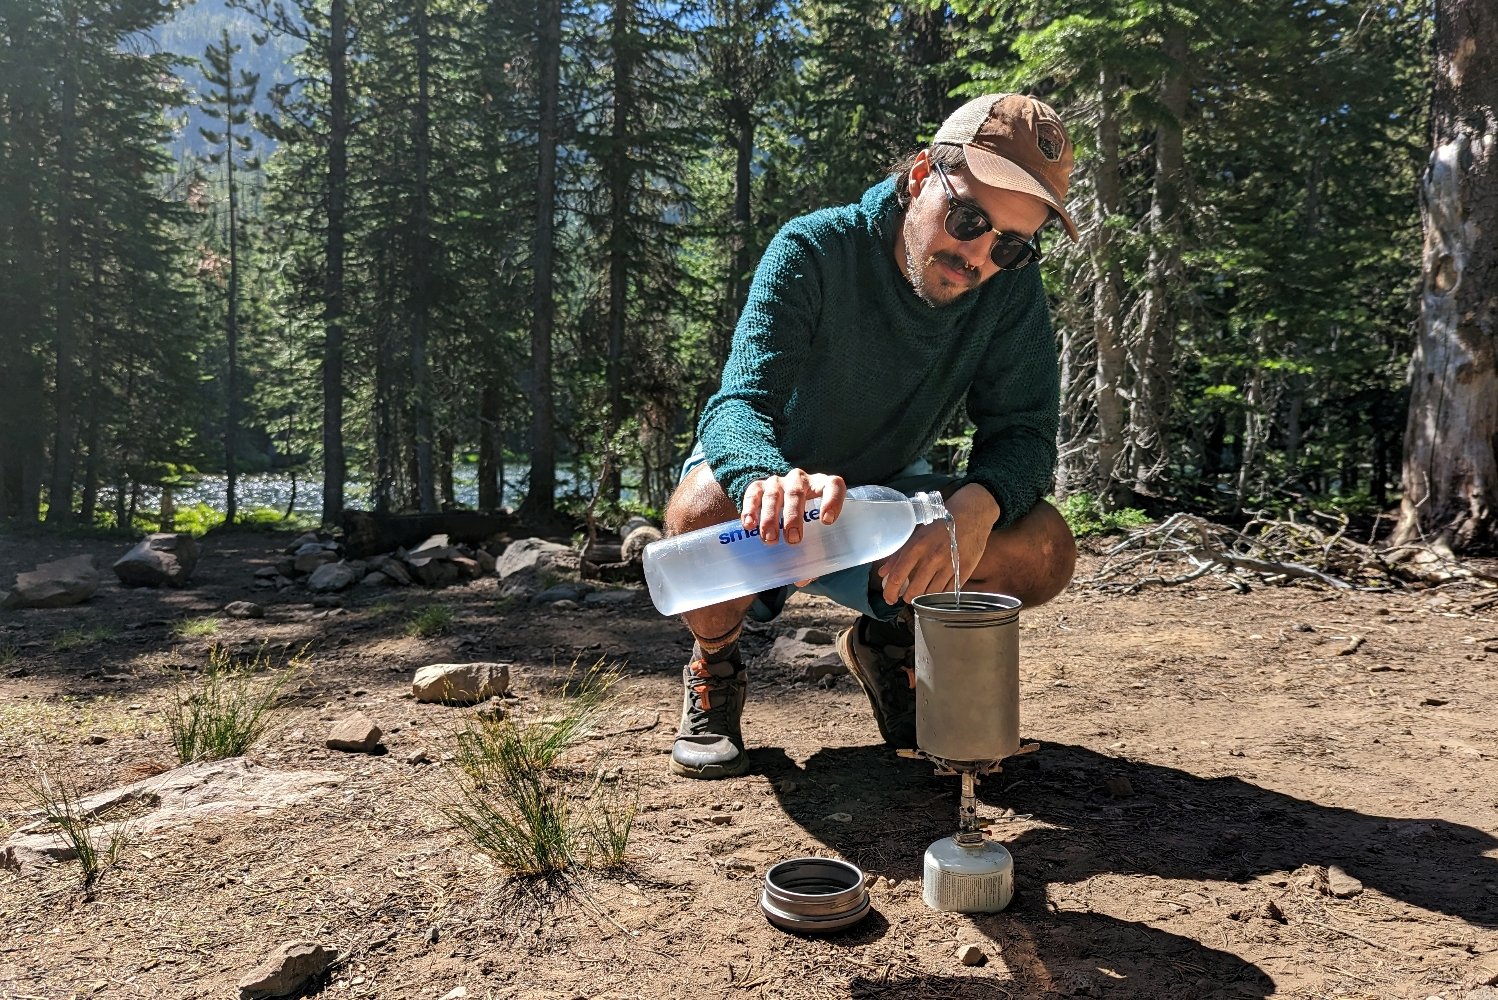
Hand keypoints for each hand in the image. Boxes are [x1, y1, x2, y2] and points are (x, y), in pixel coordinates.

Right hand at [740, 469, 846, 545]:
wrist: (778, 505)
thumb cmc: (803, 522)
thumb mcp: (811, 532)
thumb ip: (811, 553)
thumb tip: (802, 579)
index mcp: (822, 487)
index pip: (833, 486)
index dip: (832, 501)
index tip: (827, 521)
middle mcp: (800, 480)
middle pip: (797, 492)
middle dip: (794, 517)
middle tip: (793, 540)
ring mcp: (778, 482)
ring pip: (774, 495)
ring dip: (771, 517)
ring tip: (769, 539)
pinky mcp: (758, 486)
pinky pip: (753, 494)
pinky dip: (750, 509)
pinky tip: (749, 525)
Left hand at [876, 483, 997, 604]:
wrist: (970, 515)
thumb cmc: (940, 524)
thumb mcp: (916, 535)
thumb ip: (898, 555)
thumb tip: (883, 573)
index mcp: (916, 547)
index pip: (897, 577)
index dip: (890, 592)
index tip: (890, 599)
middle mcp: (932, 558)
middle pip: (914, 590)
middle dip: (908, 598)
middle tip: (907, 597)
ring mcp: (949, 565)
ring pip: (931, 594)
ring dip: (924, 598)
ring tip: (922, 595)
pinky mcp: (964, 571)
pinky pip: (948, 592)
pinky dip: (940, 595)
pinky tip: (937, 592)